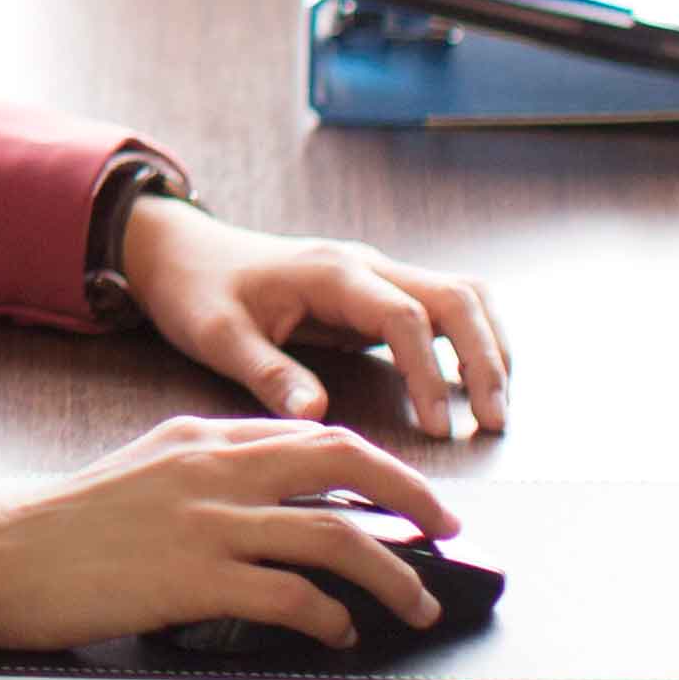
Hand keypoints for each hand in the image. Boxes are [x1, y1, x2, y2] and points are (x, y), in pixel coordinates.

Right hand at [0, 414, 455, 649]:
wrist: (0, 550)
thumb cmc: (65, 523)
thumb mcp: (145, 468)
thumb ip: (210, 469)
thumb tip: (277, 499)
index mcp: (203, 437)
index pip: (314, 436)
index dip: (378, 465)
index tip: (411, 495)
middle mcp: (214, 469)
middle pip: (341, 463)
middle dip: (410, 495)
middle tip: (446, 528)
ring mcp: (206, 522)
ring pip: (333, 535)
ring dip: (391, 573)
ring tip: (415, 602)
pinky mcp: (194, 579)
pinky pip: (292, 596)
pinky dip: (331, 617)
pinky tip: (341, 632)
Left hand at [123, 196, 511, 439]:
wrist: (181, 251)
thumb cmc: (196, 289)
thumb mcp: (217, 335)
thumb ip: (268, 373)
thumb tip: (318, 417)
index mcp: (331, 273)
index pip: (405, 316)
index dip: (429, 372)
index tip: (440, 428)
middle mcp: (365, 265)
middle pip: (456, 297)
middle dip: (485, 358)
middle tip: (495, 422)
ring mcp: (375, 275)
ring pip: (461, 296)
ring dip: (489, 346)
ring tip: (497, 409)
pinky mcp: (376, 294)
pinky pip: (443, 308)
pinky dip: (471, 341)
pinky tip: (476, 385)